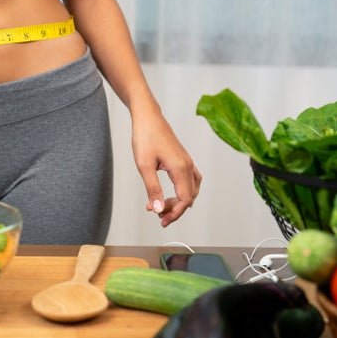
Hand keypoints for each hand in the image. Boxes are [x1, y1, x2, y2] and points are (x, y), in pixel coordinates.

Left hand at [131, 112, 201, 226]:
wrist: (147, 117)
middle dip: (174, 209)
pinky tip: (173, 193)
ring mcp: (187, 161)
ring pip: (191, 189)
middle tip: (156, 214)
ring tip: (162, 205)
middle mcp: (187, 165)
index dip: (174, 213)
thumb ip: (153, 189)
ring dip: (179, 200)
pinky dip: (183, 190)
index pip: (185, 200)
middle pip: (189, 197)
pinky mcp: (182, 158)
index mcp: (180, 168)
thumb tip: (158, 209)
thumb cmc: (145, 137)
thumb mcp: (144, 166)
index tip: (161, 220)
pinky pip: (190, 180)